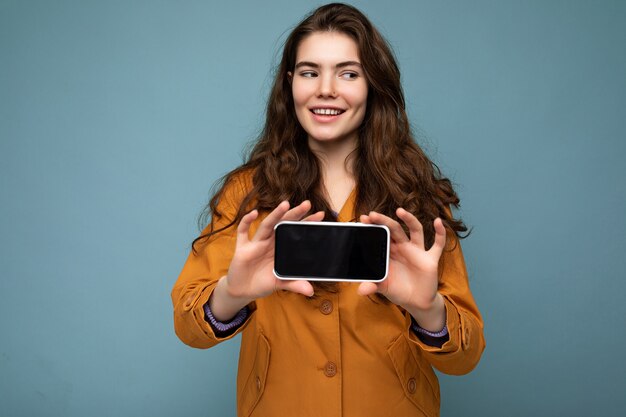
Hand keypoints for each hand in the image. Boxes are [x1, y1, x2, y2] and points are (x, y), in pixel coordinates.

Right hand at [210, 200, 323, 320]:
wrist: (242, 290)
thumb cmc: (262, 283)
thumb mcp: (280, 284)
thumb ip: (294, 285)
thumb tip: (310, 291)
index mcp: (280, 248)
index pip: (295, 232)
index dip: (306, 224)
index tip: (320, 215)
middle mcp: (270, 242)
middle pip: (283, 224)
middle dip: (295, 214)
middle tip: (307, 204)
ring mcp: (256, 243)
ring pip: (266, 225)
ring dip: (275, 215)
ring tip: (285, 204)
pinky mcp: (242, 248)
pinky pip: (243, 232)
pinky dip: (246, 222)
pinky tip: (253, 213)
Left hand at [357, 208, 446, 329]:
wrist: (416, 302)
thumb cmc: (398, 290)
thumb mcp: (383, 288)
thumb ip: (372, 287)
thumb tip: (360, 290)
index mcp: (390, 252)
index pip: (382, 235)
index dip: (374, 227)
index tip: (363, 219)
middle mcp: (403, 248)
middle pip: (394, 229)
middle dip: (384, 221)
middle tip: (372, 214)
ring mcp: (417, 251)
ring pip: (415, 230)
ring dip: (409, 219)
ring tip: (400, 211)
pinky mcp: (430, 259)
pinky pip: (438, 244)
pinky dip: (440, 233)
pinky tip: (438, 221)